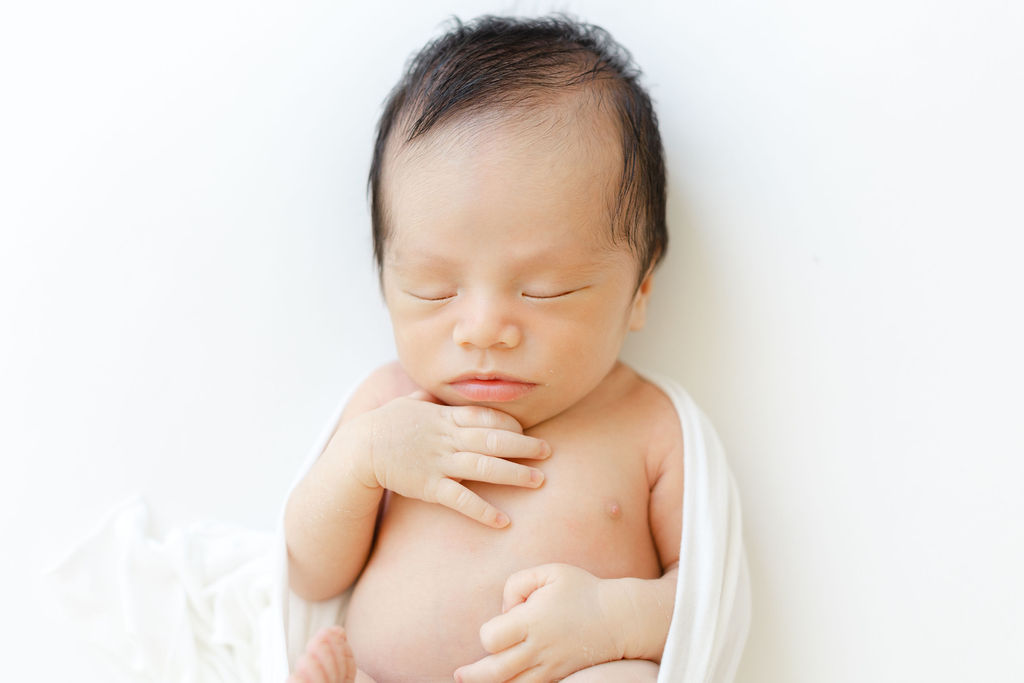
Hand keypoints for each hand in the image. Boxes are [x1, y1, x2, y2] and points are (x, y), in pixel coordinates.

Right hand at [350, 391, 549, 527]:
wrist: (359, 450)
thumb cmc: (385, 425)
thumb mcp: (408, 404)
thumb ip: (428, 398)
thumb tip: (434, 390)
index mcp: (445, 417)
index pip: (486, 417)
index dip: (509, 426)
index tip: (527, 433)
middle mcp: (447, 437)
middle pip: (494, 440)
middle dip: (524, 447)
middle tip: (549, 452)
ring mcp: (439, 462)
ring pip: (484, 467)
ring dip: (514, 474)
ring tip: (538, 481)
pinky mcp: (429, 486)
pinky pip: (461, 500)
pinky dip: (483, 510)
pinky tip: (503, 520)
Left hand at [453, 564, 625, 682]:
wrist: (618, 619)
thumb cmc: (581, 590)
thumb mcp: (549, 572)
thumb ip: (516, 582)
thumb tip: (505, 610)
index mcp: (532, 621)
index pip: (492, 638)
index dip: (488, 633)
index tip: (501, 622)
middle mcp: (538, 649)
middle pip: (495, 672)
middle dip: (473, 675)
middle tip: (459, 674)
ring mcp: (549, 668)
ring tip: (474, 682)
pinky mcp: (558, 678)